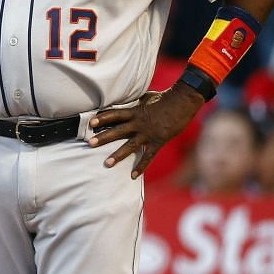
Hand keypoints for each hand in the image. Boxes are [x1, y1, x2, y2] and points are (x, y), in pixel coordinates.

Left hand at [89, 86, 203, 178]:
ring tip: (106, 163)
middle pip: (118, 130)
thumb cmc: (165, 97)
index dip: (102, 118)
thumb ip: (135, 102)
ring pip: (130, 145)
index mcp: (135, 111)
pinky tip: (132, 176)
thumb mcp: (147, 97)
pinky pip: (148, 156)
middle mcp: (139, 123)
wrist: (183, 101)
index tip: (90, 122)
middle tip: (89, 143)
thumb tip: (128, 100)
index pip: (115, 114)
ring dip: (118, 155)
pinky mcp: (158, 141)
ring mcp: (148, 133)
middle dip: (103, 137)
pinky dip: (141, 166)